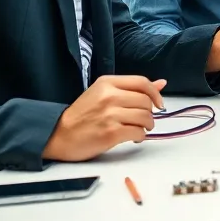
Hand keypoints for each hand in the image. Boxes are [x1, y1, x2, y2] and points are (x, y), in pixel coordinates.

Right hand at [43, 76, 166, 161]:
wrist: (58, 135)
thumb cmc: (81, 115)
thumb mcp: (103, 94)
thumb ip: (131, 89)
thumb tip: (161, 83)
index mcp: (107, 83)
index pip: (142, 82)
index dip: (155, 93)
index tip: (158, 104)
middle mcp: (109, 96)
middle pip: (146, 102)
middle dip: (149, 113)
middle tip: (141, 120)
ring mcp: (110, 114)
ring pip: (145, 118)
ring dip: (146, 126)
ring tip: (137, 129)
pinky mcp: (111, 133)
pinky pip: (138, 132)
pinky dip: (139, 137)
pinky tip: (132, 137)